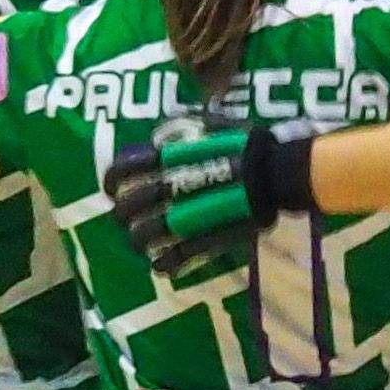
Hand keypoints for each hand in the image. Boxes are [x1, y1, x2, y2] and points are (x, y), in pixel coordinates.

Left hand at [104, 123, 315, 267]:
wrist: (279, 172)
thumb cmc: (248, 144)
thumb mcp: (212, 123)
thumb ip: (183, 131)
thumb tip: (160, 136)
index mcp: (173, 155)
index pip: (127, 167)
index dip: (112, 178)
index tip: (110, 187)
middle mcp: (174, 185)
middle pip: (130, 204)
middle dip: (121, 213)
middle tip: (123, 217)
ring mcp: (189, 214)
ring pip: (146, 233)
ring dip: (137, 239)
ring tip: (140, 242)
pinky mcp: (207, 238)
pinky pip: (176, 256)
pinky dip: (164, 264)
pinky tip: (160, 265)